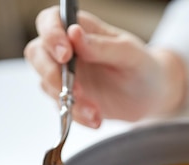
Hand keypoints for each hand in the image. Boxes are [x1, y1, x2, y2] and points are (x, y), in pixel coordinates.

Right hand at [24, 6, 186, 127]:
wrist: (151, 96)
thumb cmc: (143, 66)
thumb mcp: (130, 54)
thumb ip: (102, 45)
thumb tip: (74, 34)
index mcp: (82, 29)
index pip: (50, 21)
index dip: (50, 35)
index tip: (65, 54)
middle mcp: (67, 50)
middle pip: (37, 53)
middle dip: (50, 73)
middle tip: (75, 90)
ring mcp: (65, 75)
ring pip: (46, 84)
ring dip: (67, 100)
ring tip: (94, 110)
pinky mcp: (68, 98)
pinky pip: (60, 107)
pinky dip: (75, 116)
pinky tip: (95, 119)